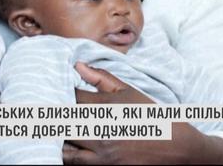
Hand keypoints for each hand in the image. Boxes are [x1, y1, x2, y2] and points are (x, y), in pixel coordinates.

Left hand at [64, 63, 222, 164]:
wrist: (180, 150)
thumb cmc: (153, 117)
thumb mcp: (131, 93)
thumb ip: (103, 79)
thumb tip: (77, 65)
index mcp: (109, 107)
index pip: (71, 98)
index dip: (58, 93)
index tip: (52, 91)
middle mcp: (104, 132)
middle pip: (63, 122)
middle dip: (52, 117)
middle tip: (42, 112)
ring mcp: (104, 155)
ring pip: (64, 149)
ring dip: (56, 140)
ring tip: (52, 132)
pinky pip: (77, 164)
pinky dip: (68, 157)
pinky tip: (68, 147)